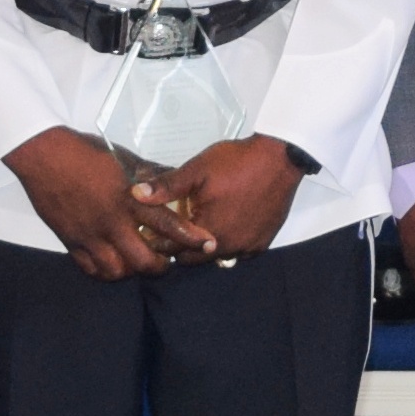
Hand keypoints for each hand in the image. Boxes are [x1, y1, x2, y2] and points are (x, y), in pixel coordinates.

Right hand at [5, 127, 179, 280]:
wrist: (43, 156)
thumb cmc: (85, 152)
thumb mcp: (124, 158)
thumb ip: (149, 173)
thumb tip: (174, 176)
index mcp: (128, 198)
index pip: (167, 223)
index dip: (190, 237)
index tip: (208, 245)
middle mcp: (111, 222)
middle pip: (143, 261)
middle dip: (160, 266)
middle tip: (165, 261)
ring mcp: (89, 235)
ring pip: (117, 271)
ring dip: (131, 271)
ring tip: (136, 263)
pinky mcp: (70, 241)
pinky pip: (91, 269)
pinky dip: (105, 271)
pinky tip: (112, 263)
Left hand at [133, 135, 309, 261]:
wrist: (280, 157)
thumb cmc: (236, 162)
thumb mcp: (197, 170)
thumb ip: (166, 186)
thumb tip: (134, 194)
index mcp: (206, 231)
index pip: (173, 250)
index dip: (161, 241)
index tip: (154, 230)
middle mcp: (227, 247)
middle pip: (194, 258)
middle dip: (182, 246)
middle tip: (177, 226)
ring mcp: (247, 247)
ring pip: (217, 257)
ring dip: (205, 246)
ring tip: (200, 224)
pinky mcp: (263, 243)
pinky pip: (239, 253)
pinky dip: (229, 245)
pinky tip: (226, 226)